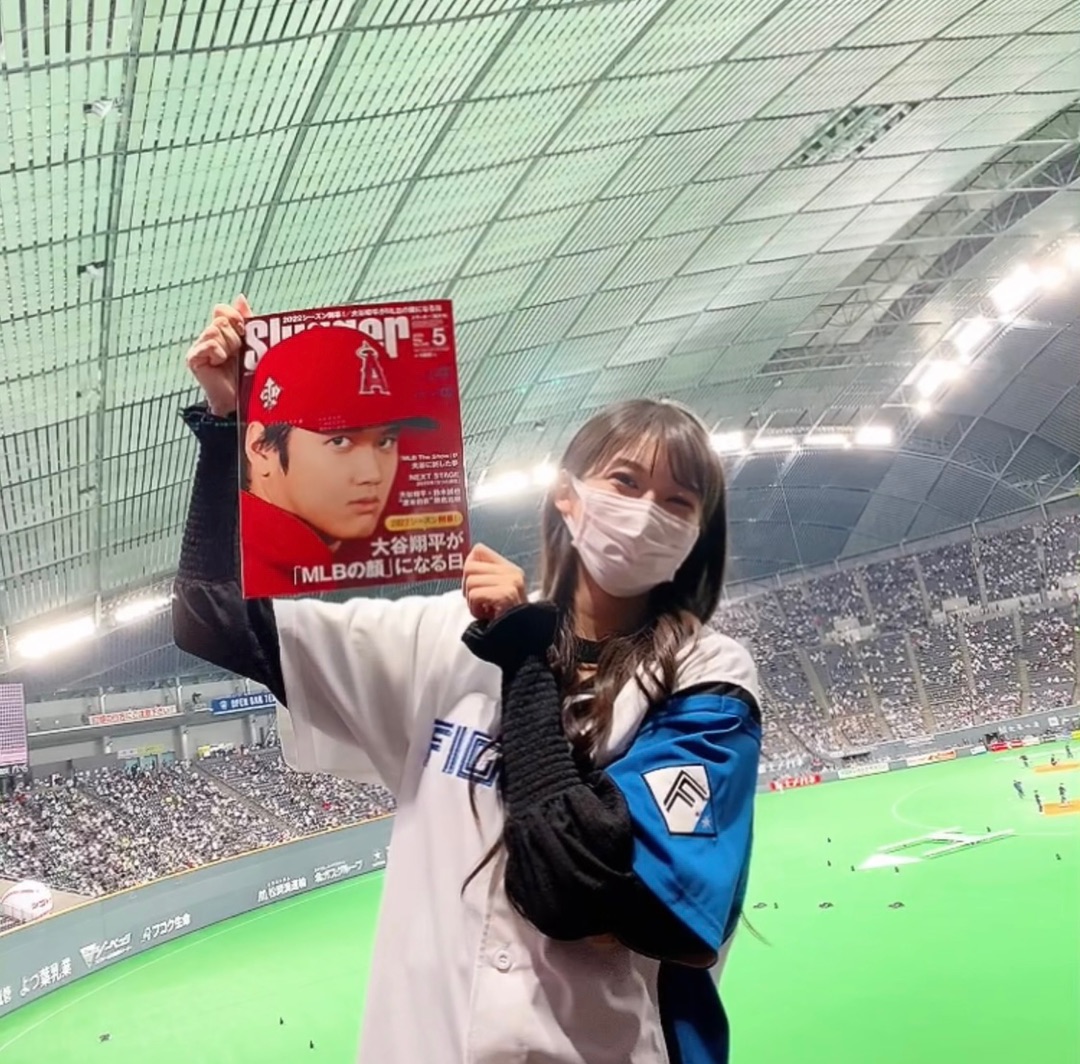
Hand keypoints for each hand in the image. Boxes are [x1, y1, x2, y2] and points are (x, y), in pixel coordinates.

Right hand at [184, 294, 251, 415]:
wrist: (242, 401)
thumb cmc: (249, 375)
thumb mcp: (253, 343)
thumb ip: (248, 320)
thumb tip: (240, 297)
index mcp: (223, 331)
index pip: (223, 310)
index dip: (235, 317)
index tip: (244, 331)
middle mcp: (209, 336)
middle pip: (221, 320)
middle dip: (235, 337)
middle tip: (238, 352)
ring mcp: (200, 347)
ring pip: (215, 330)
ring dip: (229, 346)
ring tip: (230, 360)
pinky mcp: (194, 358)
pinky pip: (209, 344)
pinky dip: (218, 353)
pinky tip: (220, 363)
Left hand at [462, 543, 525, 621]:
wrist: (521, 648)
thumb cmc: (503, 624)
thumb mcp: (494, 594)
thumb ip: (484, 576)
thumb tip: (467, 562)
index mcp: (511, 569)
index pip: (478, 550)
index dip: (470, 569)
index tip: (478, 589)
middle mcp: (513, 573)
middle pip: (470, 566)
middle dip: (468, 588)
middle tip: (482, 604)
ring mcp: (511, 583)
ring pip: (470, 581)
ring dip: (472, 602)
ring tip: (487, 612)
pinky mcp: (506, 595)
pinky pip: (474, 595)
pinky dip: (475, 610)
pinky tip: (488, 617)